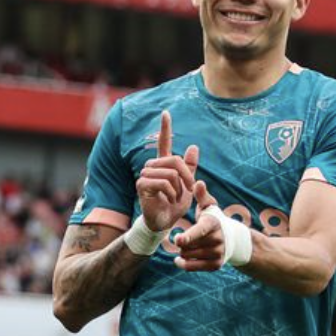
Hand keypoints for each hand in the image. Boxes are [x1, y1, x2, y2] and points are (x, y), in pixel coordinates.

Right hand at [136, 110, 196, 233]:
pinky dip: (171, 192)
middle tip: (189, 190)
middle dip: (187, 176)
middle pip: (174, 160)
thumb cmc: (174, 205)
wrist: (164, 222)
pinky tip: (169, 200)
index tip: (166, 112)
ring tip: (175, 197)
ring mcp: (145, 175)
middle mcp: (152, 167)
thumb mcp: (187, 185)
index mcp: (163, 165)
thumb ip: (190, 168)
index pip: (164, 143)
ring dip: (179, 188)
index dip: (165, 128)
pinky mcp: (142, 185)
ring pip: (170, 172)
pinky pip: (164, 182)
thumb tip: (194, 146)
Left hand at [173, 180, 227, 271]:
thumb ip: (201, 196)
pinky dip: (183, 264)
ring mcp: (218, 253)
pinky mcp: (216, 265)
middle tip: (185, 237)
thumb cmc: (213, 219)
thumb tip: (198, 183)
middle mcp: (217, 240)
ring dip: (183, 251)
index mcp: (213, 224)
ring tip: (188, 246)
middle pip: (187, 245)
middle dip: (181, 242)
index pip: (199, 231)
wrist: (231, 239)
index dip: (188, 236)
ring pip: (188, 255)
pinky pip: (191, 267)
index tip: (178, 239)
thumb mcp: (208, 207)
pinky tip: (179, 260)